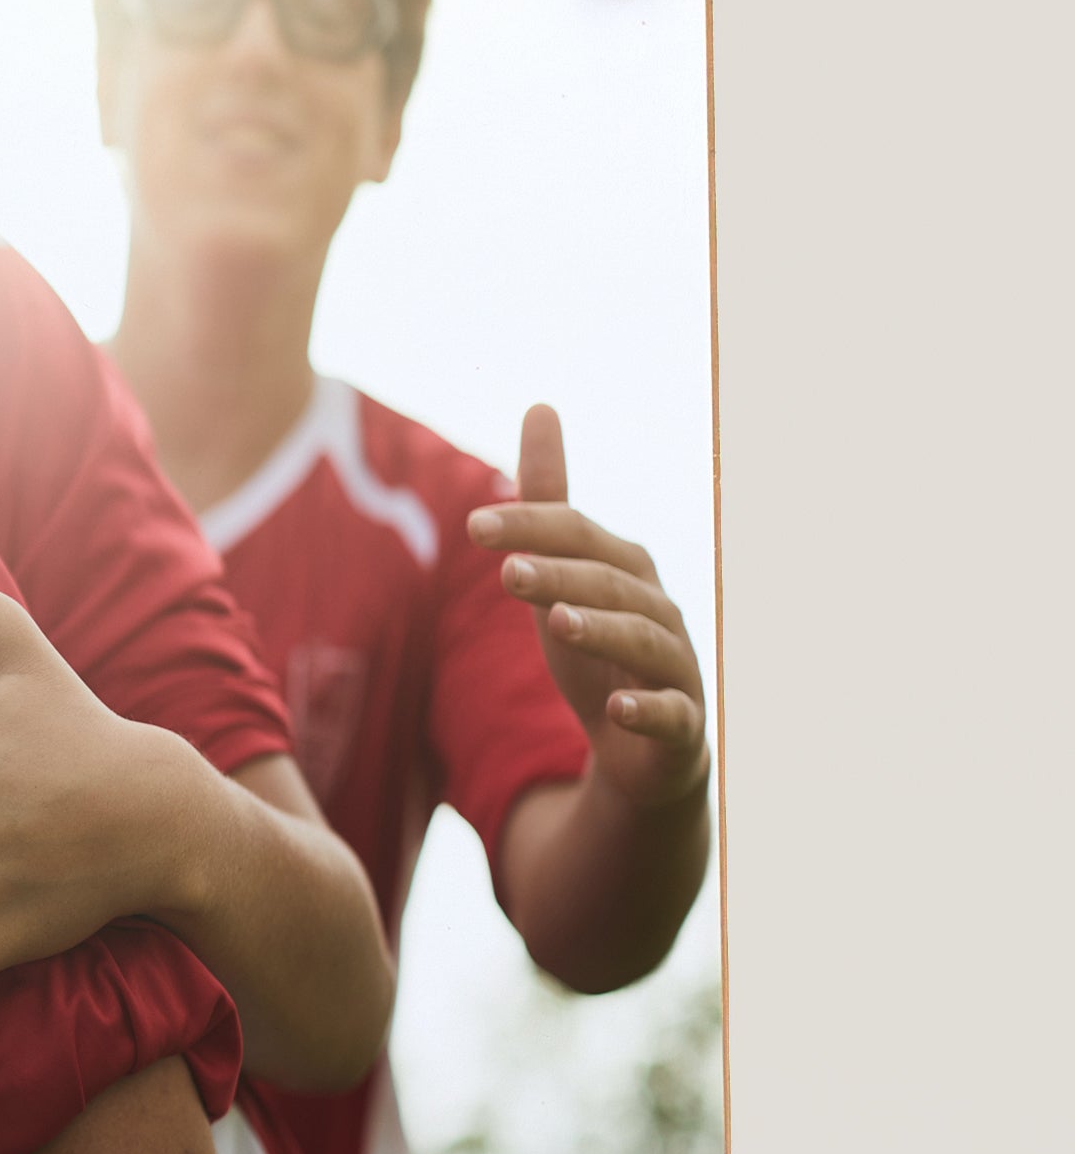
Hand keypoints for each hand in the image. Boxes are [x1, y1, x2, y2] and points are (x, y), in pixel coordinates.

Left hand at [468, 406, 709, 809]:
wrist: (639, 747)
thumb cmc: (595, 646)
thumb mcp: (559, 572)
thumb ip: (548, 500)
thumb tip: (540, 405)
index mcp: (626, 569)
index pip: (578, 535)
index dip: (532, 527)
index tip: (473, 525)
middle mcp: (658, 609)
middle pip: (611, 584)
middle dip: (561, 574)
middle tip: (506, 572)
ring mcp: (675, 666)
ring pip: (645, 641)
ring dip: (603, 631)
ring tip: (557, 623)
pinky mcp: (681, 724)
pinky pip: (671, 714)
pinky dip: (647, 709)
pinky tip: (616, 709)